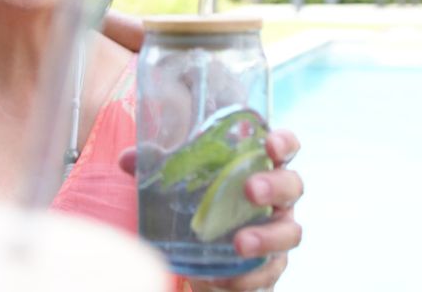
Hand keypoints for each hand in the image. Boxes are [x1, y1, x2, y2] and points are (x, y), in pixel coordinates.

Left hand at [120, 130, 302, 291]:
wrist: (208, 261)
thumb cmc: (201, 207)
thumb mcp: (179, 185)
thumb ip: (158, 168)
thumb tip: (128, 159)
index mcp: (258, 169)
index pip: (284, 149)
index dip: (283, 143)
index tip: (270, 144)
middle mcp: (276, 200)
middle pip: (293, 186)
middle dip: (275, 186)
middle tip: (250, 190)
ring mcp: (276, 234)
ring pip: (290, 233)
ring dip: (266, 238)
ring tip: (240, 244)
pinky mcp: (268, 268)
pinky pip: (268, 273)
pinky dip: (247, 277)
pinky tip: (221, 278)